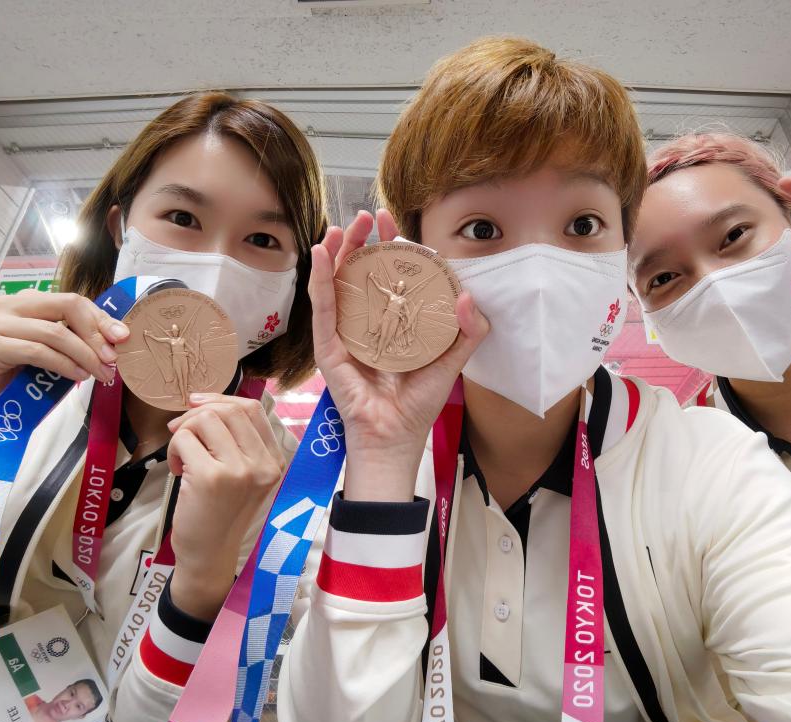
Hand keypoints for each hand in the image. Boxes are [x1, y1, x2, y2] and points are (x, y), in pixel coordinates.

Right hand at [0, 290, 127, 409]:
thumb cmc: (22, 370)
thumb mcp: (54, 349)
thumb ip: (77, 337)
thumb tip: (118, 336)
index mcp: (26, 300)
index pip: (72, 300)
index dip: (100, 319)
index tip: (121, 338)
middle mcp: (8, 305)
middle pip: (65, 307)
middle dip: (95, 334)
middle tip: (112, 359)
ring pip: (54, 332)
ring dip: (84, 355)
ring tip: (99, 372)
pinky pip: (37, 352)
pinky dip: (64, 364)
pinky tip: (78, 375)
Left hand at [166, 393, 285, 619]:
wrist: (210, 555)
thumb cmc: (221, 514)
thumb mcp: (243, 475)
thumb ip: (237, 441)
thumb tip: (203, 402)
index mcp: (275, 460)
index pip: (252, 408)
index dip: (221, 399)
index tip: (197, 405)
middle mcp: (263, 464)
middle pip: (228, 409)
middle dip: (195, 414)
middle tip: (180, 434)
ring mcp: (240, 470)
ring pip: (204, 419)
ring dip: (183, 433)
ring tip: (182, 458)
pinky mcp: (212, 477)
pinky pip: (184, 439)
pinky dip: (173, 450)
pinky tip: (178, 471)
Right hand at [309, 209, 488, 501]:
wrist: (395, 436)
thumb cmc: (418, 403)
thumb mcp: (451, 361)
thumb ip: (467, 332)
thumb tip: (470, 295)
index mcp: (390, 322)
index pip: (387, 277)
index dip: (389, 248)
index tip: (394, 222)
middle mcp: (364, 323)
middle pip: (359, 272)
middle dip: (363, 241)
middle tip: (370, 216)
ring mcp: (343, 333)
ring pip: (336, 282)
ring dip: (339, 251)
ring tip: (346, 225)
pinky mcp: (328, 347)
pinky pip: (322, 307)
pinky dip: (321, 278)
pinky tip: (323, 253)